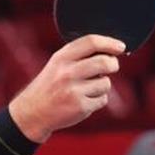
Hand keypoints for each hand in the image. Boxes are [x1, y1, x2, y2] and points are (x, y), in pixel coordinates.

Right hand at [8, 35, 123, 142]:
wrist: (33, 112)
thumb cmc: (51, 84)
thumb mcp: (58, 63)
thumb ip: (79, 54)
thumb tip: (110, 50)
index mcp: (61, 58)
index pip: (91, 42)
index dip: (110, 43)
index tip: (120, 47)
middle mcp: (67, 73)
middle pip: (104, 62)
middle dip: (113, 64)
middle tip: (112, 66)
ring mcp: (73, 90)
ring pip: (106, 82)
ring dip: (102, 85)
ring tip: (87, 89)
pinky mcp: (80, 106)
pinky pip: (103, 99)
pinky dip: (98, 100)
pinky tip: (84, 100)